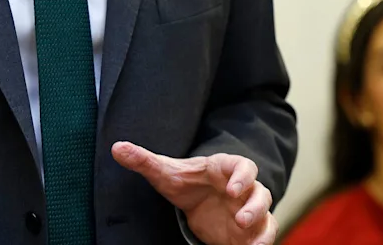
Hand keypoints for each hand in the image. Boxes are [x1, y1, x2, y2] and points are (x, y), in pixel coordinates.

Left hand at [112, 142, 275, 244]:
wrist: (196, 200)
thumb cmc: (185, 182)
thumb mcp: (163, 173)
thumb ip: (143, 160)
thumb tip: (116, 148)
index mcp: (226, 168)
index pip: (242, 166)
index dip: (242, 176)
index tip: (231, 188)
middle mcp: (243, 188)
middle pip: (260, 192)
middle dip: (254, 205)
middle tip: (240, 218)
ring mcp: (249, 209)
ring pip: (266, 214)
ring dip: (260, 224)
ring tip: (244, 233)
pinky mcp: (250, 230)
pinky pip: (263, 235)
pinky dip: (262, 243)